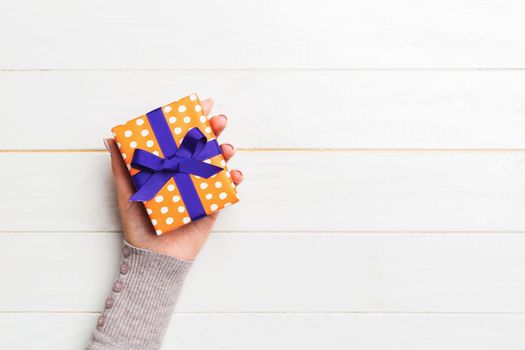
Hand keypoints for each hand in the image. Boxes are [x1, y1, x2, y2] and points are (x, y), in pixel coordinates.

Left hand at [104, 99, 242, 259]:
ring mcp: (200, 189)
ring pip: (218, 163)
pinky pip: (226, 190)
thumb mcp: (127, 194)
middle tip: (219, 120)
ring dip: (226, 151)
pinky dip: (234, 180)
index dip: (192, 119)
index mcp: (168, 167)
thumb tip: (110, 138)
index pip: (180, 138)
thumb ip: (121, 167)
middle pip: (203, 146)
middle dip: (214, 130)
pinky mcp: (212, 206)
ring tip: (227, 148)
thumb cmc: (138, 226)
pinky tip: (235, 175)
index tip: (201, 104)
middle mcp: (185, 174)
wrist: (154, 258)